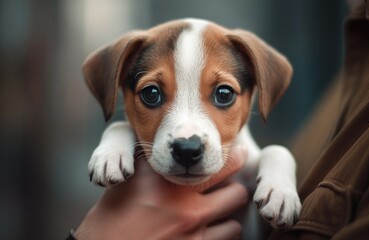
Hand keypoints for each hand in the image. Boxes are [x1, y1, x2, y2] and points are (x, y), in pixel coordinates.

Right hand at [75, 145, 248, 239]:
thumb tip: (179, 147)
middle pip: (236, 193)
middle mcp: (183, 204)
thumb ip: (155, 159)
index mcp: (167, 179)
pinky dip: (220, 236)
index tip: (238, 153)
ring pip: (235, 223)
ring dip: (227, 219)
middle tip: (229, 189)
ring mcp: (191, 233)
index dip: (234, 157)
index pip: (217, 163)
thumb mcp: (130, 178)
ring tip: (217, 216)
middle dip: (234, 190)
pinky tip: (208, 233)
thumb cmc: (113, 215)